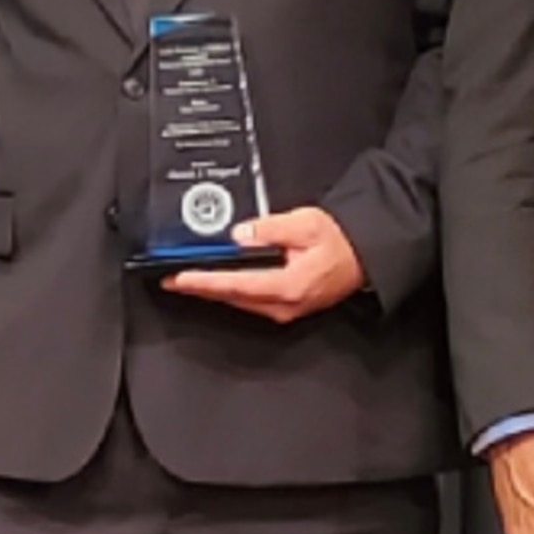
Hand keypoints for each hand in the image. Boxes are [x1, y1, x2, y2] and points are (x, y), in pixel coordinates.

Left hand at [161, 206, 365, 322]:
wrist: (364, 256)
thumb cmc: (340, 241)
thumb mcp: (305, 223)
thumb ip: (270, 228)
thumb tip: (241, 234)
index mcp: (287, 285)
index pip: (235, 285)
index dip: (203, 282)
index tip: (179, 278)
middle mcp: (283, 305)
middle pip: (231, 298)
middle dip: (199, 288)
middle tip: (170, 279)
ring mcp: (284, 310)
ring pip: (238, 302)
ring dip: (212, 290)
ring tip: (186, 279)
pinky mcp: (285, 307)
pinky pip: (249, 301)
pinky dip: (228, 291)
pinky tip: (217, 282)